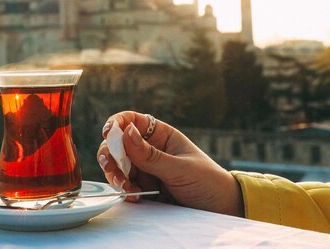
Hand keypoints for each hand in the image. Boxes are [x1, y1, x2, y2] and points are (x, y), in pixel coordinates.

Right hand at [97, 111, 243, 216]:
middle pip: (118, 145)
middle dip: (112, 155)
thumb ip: (151, 155)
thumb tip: (126, 132)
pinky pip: (125, 185)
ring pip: (118, 166)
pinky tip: (134, 196)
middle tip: (114, 169)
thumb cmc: (207, 181)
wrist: (221, 209)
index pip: (132, 121)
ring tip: (129, 190)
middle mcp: (149, 149)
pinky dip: (124, 190)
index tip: (108, 132)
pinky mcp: (143, 188)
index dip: (117, 123)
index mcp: (161, 135)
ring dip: (117, 176)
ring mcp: (145, 169)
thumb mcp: (180, 168)